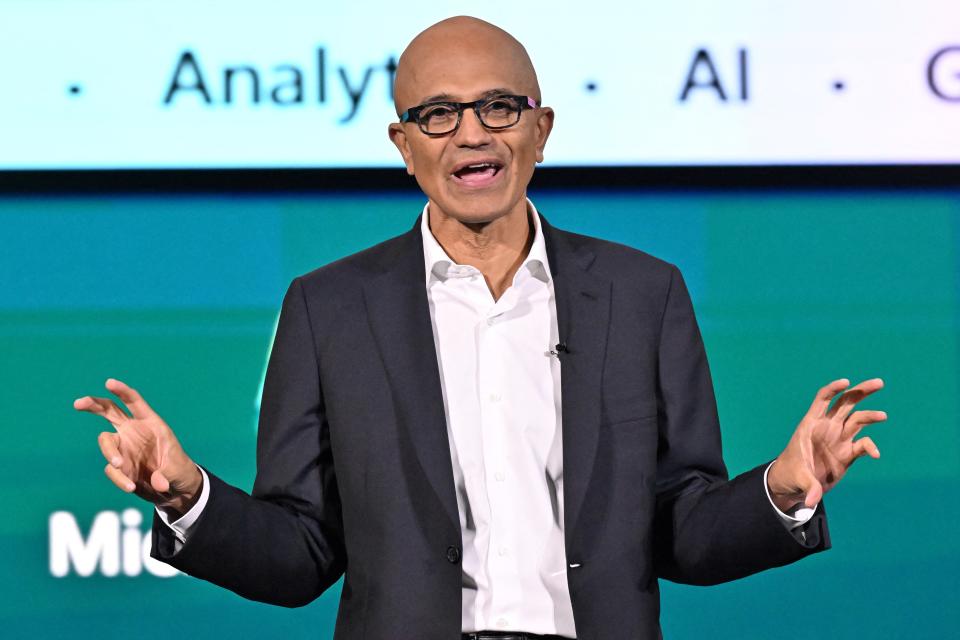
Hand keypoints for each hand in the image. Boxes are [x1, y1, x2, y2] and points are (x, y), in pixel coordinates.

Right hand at [74, 378, 202, 516]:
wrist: (173, 488)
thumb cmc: (178, 469)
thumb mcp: (178, 469)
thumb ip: (167, 474)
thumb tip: (157, 484)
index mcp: (150, 422)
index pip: (134, 402)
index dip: (122, 391)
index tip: (109, 383)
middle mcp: (133, 431)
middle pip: (109, 411)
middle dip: (93, 404)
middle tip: (78, 403)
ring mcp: (123, 447)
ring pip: (105, 442)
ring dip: (109, 452)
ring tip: (118, 465)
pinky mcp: (118, 466)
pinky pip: (111, 469)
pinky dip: (119, 479)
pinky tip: (131, 487)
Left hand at [767, 378, 886, 511]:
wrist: (794, 485)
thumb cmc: (791, 474)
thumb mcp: (798, 478)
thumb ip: (808, 487)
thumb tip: (812, 501)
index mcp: (811, 424)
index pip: (823, 399)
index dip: (834, 389)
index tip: (847, 382)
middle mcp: (827, 428)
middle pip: (846, 402)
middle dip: (862, 391)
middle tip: (879, 383)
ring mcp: (839, 439)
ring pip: (858, 419)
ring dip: (871, 415)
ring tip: (883, 417)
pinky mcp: (848, 453)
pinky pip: (863, 444)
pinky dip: (870, 446)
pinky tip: (875, 454)